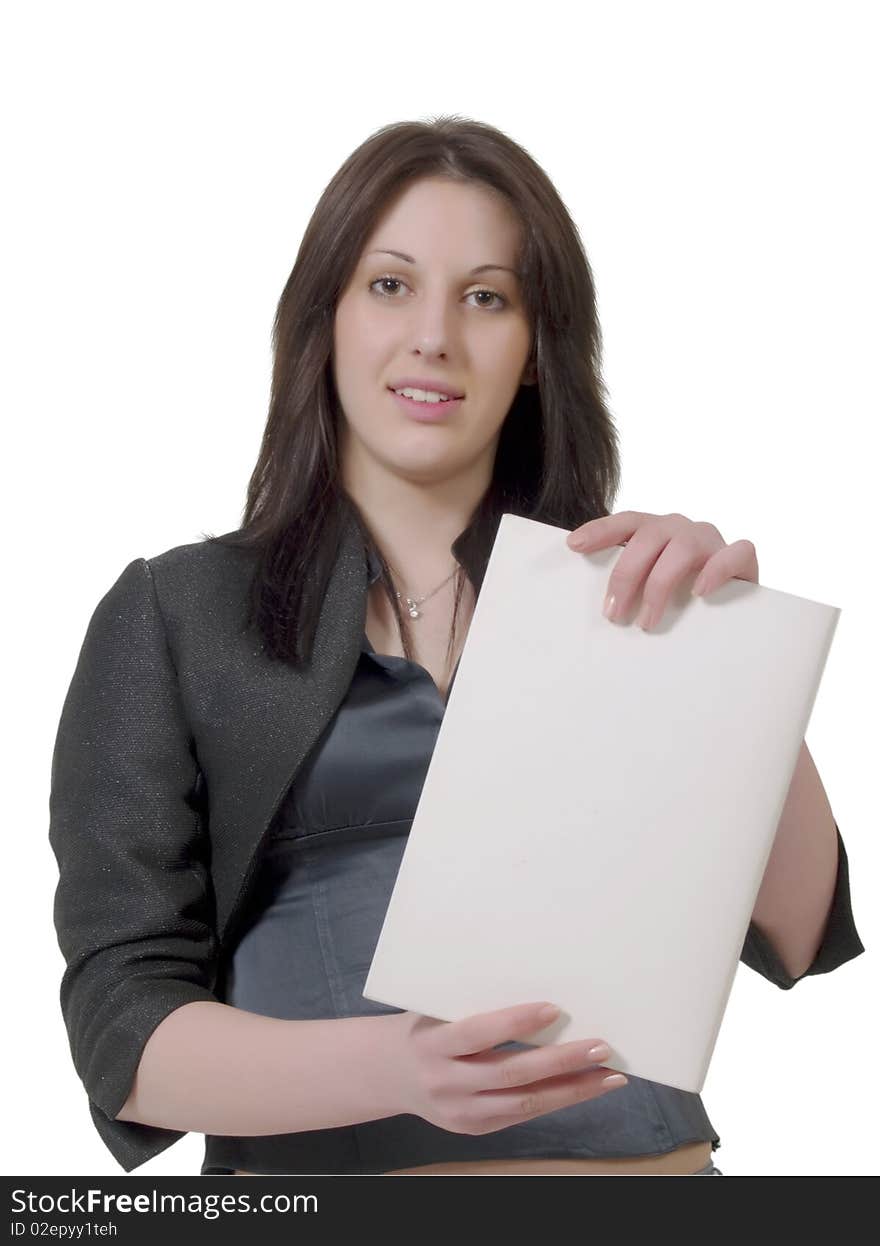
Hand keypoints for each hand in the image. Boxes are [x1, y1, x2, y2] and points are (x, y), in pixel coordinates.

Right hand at [383, 1002, 626, 1135]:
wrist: (389, 1074)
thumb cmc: (425, 1027)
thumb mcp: (437, 1010)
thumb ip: (475, 1006)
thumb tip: (538, 990)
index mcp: (432, 1043)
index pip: (478, 1033)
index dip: (515, 1022)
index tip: (554, 1009)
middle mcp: (446, 1081)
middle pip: (510, 1073)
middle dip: (561, 1061)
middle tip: (600, 1046)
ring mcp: (461, 1112)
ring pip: (524, 1102)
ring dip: (572, 1089)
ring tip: (608, 1075)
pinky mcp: (475, 1129)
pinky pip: (521, 1114)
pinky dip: (556, 1100)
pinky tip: (584, 1087)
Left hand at [566, 510, 759, 630]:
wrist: (734, 608)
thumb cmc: (680, 599)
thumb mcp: (648, 587)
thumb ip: (629, 585)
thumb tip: (600, 608)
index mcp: (657, 531)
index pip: (627, 522)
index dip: (601, 530)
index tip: (575, 545)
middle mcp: (682, 529)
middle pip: (649, 538)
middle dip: (626, 575)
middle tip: (614, 614)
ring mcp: (712, 540)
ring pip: (683, 547)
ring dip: (660, 584)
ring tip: (647, 621)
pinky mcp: (742, 559)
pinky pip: (736, 553)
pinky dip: (716, 570)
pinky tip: (699, 592)